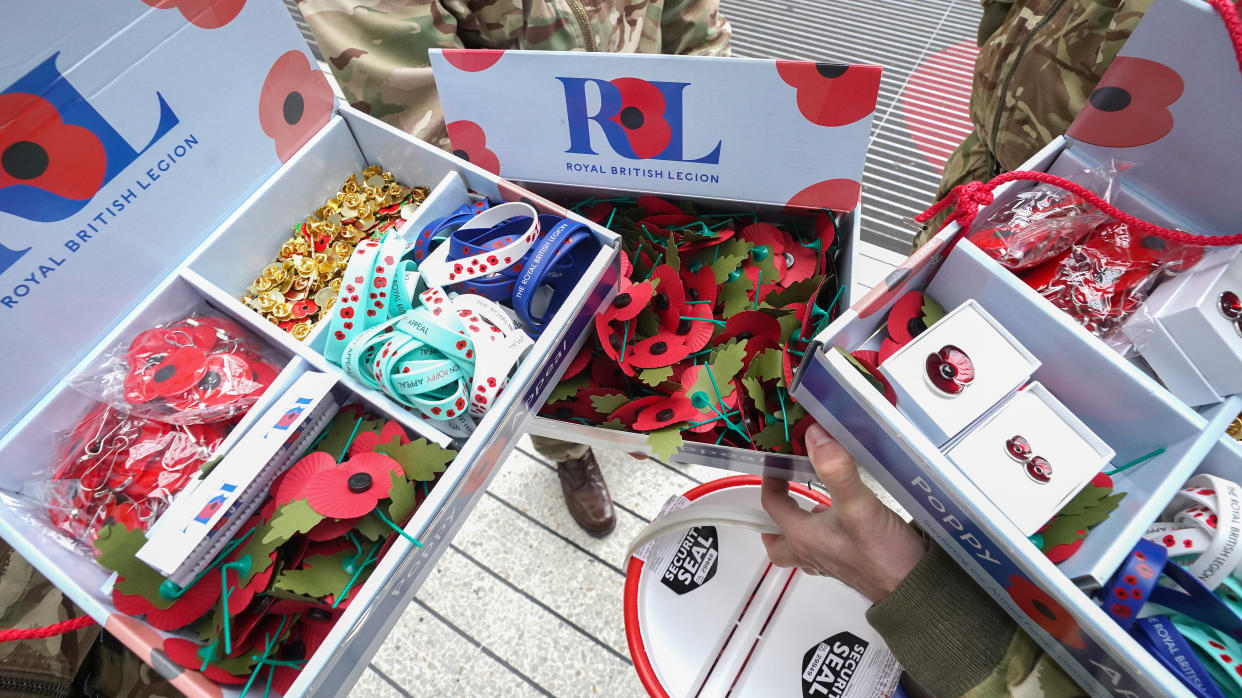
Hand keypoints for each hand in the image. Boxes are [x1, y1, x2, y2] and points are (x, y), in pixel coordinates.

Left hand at [761, 424, 927, 602]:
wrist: (913, 591)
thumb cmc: (882, 555)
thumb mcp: (858, 505)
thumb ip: (837, 471)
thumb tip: (815, 436)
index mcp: (803, 537)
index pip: (771, 506)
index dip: (770, 481)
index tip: (777, 462)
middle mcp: (812, 552)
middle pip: (778, 540)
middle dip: (774, 518)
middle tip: (783, 495)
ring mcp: (831, 562)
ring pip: (802, 546)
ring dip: (800, 526)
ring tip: (813, 502)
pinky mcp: (851, 565)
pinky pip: (826, 550)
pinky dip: (826, 534)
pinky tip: (843, 522)